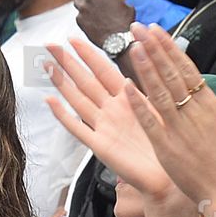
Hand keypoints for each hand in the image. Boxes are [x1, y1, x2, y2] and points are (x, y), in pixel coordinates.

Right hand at [44, 37, 183, 204]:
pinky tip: (49, 101)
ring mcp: (104, 128)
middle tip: (49, 45)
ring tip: (45, 65)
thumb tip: (148, 60)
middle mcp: (112, 112)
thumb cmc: (169, 147)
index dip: (89, 54)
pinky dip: (63, 115)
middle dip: (68, 62)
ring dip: (61, 82)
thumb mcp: (161, 110)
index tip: (74, 37)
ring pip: (78, 100)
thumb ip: (149, 87)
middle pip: (85, 81)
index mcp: (128, 100)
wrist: (168, 178)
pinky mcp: (100, 147)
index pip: (104, 71)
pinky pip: (78, 129)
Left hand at [72, 0, 135, 46]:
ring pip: (77, 1)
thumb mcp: (126, 7)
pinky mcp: (79, 19)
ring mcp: (83, 8)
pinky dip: (84, 17)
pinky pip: (79, 15)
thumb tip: (116, 3)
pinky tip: (92, 22)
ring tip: (90, 10)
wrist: (119, 41)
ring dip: (82, 3)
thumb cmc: (125, 25)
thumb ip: (115, 0)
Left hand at [124, 25, 215, 216]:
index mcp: (212, 105)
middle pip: (170, 74)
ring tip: (131, 47)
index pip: (187, 69)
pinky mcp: (166, 148)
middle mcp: (194, 114)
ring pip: (159, 93)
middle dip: (153, 49)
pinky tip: (126, 87)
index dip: (170, 47)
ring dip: (144, 69)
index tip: (156, 30)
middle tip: (137, 27)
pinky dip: (139, 104)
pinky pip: (150, 122)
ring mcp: (179, 130)